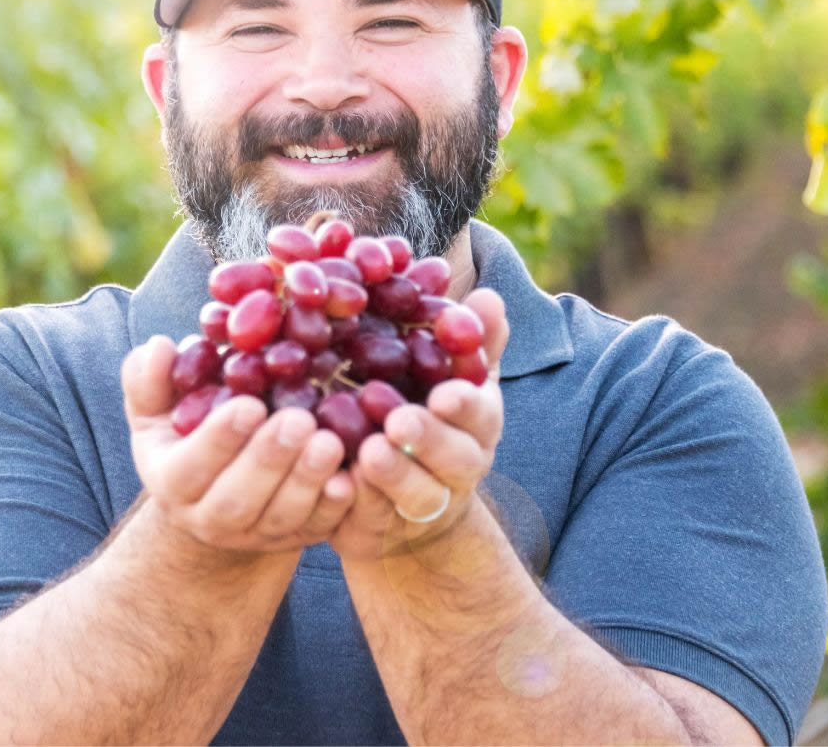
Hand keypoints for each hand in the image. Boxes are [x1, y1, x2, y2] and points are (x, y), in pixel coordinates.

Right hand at [122, 336, 355, 554]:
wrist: (219, 491)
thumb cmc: (189, 432)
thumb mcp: (159, 407)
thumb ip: (150, 378)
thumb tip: (160, 348)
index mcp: (172, 482)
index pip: (189, 468)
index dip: (218, 440)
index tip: (250, 405)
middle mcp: (210, 518)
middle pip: (237, 500)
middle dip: (269, 461)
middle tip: (300, 420)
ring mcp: (256, 533)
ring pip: (281, 516)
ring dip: (307, 481)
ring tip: (330, 442)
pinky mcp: (297, 537)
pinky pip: (319, 528)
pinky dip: (336, 506)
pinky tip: (352, 477)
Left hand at [328, 289, 508, 561]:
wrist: (407, 508)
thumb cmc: (429, 420)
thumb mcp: (450, 378)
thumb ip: (470, 341)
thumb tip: (490, 296)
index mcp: (476, 426)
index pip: (480, 413)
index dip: (466, 405)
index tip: (444, 393)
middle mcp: (458, 469)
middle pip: (455, 461)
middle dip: (429, 440)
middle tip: (399, 421)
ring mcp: (422, 507)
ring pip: (417, 497)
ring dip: (395, 476)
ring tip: (369, 452)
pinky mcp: (380, 531)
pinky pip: (371, 521)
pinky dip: (356, 504)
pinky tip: (337, 482)